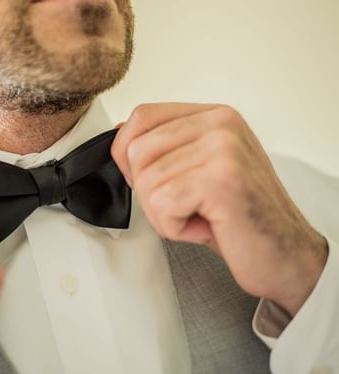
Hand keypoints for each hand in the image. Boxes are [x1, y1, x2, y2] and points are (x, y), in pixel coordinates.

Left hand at [112, 103, 328, 315]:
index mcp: (214, 117)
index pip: (142, 116)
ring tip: (200, 216)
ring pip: (146, 182)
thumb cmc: (242, 216)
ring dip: (164, 215)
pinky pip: (162, 204)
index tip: (148, 179)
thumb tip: (121, 137)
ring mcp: (222, 149)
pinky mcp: (221, 179)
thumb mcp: (200, 170)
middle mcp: (220, 125)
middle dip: (149, 193)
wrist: (286, 254)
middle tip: (185, 206)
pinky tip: (206, 226)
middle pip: (137, 152)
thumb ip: (167, 148)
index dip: (127, 153)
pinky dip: (175, 228)